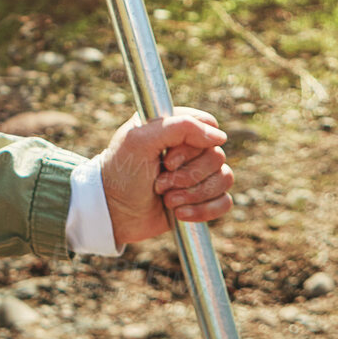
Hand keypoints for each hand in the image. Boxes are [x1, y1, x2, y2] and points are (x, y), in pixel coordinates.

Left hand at [95, 108, 233, 245]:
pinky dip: (204, 210)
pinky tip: (180, 214)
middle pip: (217, 155)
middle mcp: (187, 148)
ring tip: (167, 200)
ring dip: (194, 194)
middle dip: (188, 176)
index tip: (168, 160)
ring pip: (224, 178)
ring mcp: (196, 174)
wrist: (113, 214)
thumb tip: (219, 136)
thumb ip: (179, 127)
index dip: (194, 145)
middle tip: (159, 183)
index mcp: (172, 127)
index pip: (207, 124)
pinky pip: (225, 202)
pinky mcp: (201, 199)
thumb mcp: (140, 141)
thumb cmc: (121, 173)